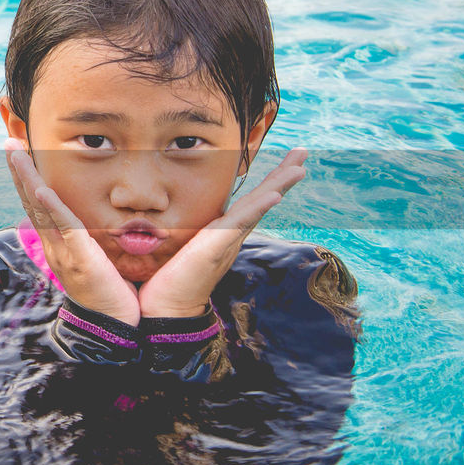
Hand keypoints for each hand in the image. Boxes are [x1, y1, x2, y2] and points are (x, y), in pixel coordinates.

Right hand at [3, 137, 141, 325]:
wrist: (117, 329)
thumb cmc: (115, 295)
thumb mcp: (100, 259)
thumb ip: (96, 238)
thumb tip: (101, 218)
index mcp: (59, 244)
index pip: (39, 205)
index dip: (27, 178)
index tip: (20, 154)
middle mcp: (54, 246)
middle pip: (30, 201)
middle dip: (19, 170)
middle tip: (8, 142)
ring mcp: (63, 252)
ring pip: (40, 208)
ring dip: (26, 178)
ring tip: (15, 152)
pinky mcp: (79, 259)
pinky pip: (63, 227)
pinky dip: (51, 206)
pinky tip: (41, 187)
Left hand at [137, 148, 308, 317]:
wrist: (162, 311)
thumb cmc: (164, 283)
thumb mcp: (175, 247)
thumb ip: (181, 231)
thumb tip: (172, 218)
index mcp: (221, 234)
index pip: (249, 203)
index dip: (267, 183)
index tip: (285, 163)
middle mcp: (229, 237)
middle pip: (261, 201)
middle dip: (282, 177)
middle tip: (301, 153)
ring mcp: (225, 242)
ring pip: (257, 207)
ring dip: (279, 185)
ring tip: (299, 166)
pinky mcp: (215, 248)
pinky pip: (240, 223)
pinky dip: (258, 208)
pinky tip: (275, 194)